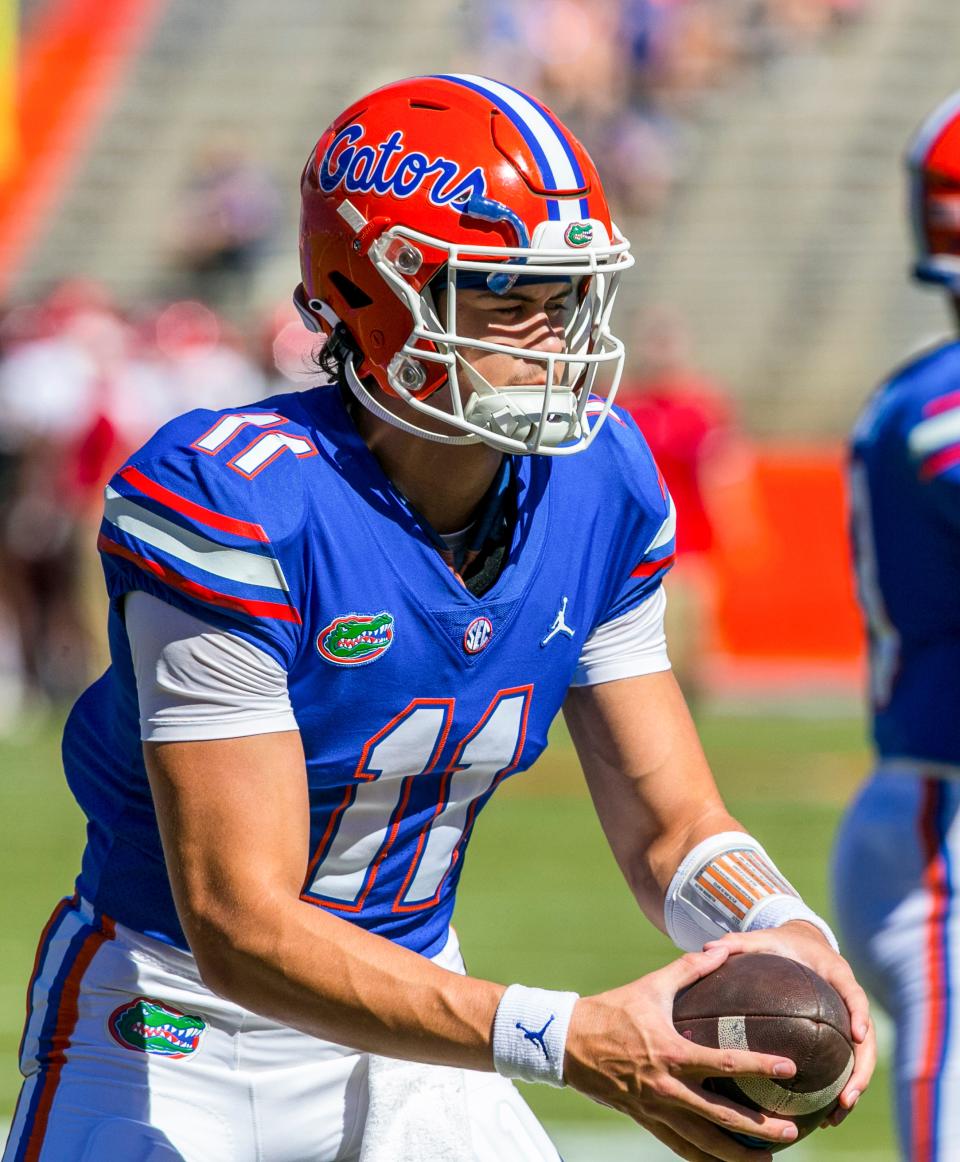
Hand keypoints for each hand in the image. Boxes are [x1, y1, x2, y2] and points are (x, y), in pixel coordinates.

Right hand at [563, 945, 802, 1160]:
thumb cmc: (612, 1009)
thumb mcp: (651, 986)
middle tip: (793, 1133)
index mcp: (672, 1053)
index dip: (760, 1066)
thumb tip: (722, 950)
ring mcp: (655, 1109)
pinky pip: (680, 1146)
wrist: (567, 1042)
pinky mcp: (645, 1119)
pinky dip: (704, 1158)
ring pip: (702, 1143)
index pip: (724, 1065)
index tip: (789, 1069)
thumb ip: (689, 969)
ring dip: (736, 1156)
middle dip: (759, 1129)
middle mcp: (667, 1087)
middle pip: (720, 1118)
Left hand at [702, 922, 875, 1127]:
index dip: (859, 1014)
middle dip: (861, 1069)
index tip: (857, 1034)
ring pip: (860, 1058)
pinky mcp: (840, 1034)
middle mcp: (847, 999)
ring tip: (834, 1117)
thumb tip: (706, 949)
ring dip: (852, 1088)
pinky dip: (836, 1088)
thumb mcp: (762, 940)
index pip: (854, 995)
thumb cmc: (781, 943)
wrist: (802, 943)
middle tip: (847, 1097)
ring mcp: (848, 1019)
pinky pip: (844, 1063)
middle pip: (866, 1039)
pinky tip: (820, 1115)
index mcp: (836, 973)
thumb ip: (738, 944)